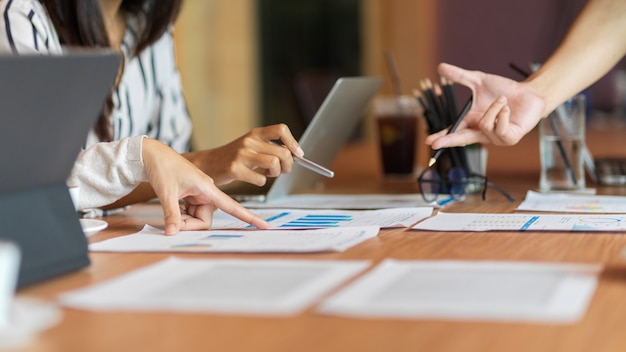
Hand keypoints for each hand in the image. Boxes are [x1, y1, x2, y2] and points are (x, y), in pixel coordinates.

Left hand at [142, 138, 269, 234]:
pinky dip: (180, 215)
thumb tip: (173, 233)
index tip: (264, 225)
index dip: (249, 217)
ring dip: (183, 219)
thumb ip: (172, 215)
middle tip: (173, 220)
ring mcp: (199, 194)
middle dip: (189, 224)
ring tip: (170, 207)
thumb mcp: (166, 192)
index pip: (232, 206)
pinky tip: (172, 205)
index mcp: (207, 188)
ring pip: (197, 218)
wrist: (152, 155)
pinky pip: (190, 213)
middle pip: (205, 219)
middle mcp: (206, 192)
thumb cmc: (163, 167)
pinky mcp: (191, 196)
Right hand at [186, 123, 303, 185]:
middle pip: (283, 152)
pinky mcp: (234, 168)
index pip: (281, 129)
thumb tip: (293, 155)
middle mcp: (249, 141)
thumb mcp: (252, 147)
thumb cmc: (233, 158)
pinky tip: (253, 179)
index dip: (293, 142)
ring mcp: (241, 154)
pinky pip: (260, 178)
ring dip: (275, 173)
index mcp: (255, 134)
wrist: (208, 164)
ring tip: (266, 174)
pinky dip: (261, 182)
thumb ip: (270, 149)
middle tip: (280, 171)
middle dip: (287, 165)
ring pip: (274, 163)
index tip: (298, 154)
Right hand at [425, 63, 545, 147]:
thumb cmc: (504, 90)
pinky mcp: (509, 139)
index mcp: (473, 122)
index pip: (455, 131)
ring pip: (485, 124)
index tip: (429, 141)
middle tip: (436, 143)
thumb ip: (459, 76)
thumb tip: (440, 66)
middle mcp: (483, 133)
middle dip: (449, 140)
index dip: (442, 137)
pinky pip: (500, 127)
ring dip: (494, 108)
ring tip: (503, 102)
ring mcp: (495, 138)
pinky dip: (503, 113)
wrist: (529, 93)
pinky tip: (508, 109)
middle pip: (462, 140)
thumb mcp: (479, 81)